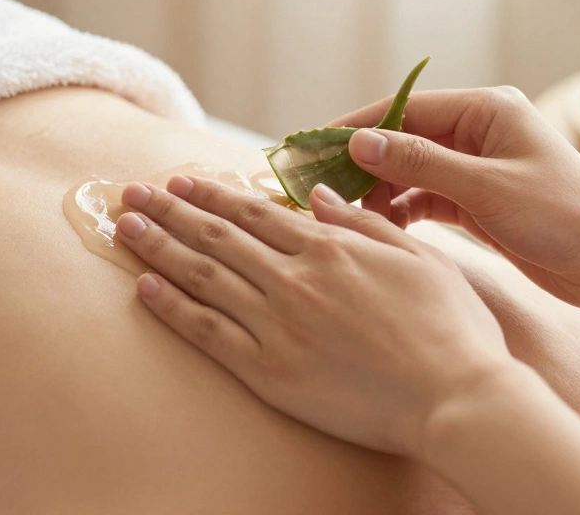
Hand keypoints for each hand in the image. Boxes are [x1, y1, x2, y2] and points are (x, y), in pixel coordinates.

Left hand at [115, 176, 510, 457]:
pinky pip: (208, 333)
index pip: (254, 212)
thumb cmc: (451, 329)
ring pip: (203, 276)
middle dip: (169, 210)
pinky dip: (172, 308)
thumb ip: (363, 224)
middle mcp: (295, 279)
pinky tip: (143, 288)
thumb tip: (320, 194)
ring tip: (123, 227)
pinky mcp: (268, 372)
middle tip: (132, 192)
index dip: (211, 194)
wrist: (456, 398)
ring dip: (158, 248)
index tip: (180, 181)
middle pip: (217, 236)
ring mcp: (278, 325)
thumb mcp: (418, 257)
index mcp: (330, 248)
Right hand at [328, 86, 579, 309]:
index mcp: (487, 110)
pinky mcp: (481, 203)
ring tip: (344, 214)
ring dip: (379, 191)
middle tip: (316, 187)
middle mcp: (480, 132)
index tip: (308, 145)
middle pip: (403, 139)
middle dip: (361, 163)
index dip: (354, 128)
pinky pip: (427, 199)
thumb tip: (359, 143)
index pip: (403, 109)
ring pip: (411, 172)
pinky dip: (403, 211)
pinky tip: (380, 229)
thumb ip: (419, 164)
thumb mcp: (485, 188)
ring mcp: (480, 168)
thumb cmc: (564, 218)